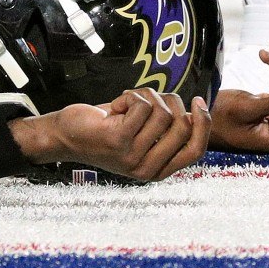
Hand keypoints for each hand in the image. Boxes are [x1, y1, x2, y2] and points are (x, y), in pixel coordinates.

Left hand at [17, 89, 210, 180]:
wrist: (64, 136)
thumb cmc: (102, 131)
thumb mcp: (139, 137)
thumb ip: (164, 131)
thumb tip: (194, 113)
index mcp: (156, 171)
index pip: (194, 151)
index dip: (204, 126)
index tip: (200, 103)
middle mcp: (146, 169)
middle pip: (181, 127)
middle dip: (170, 101)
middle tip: (148, 97)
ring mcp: (132, 156)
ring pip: (162, 112)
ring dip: (145, 97)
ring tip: (126, 104)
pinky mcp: (118, 139)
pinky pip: (142, 105)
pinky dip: (129, 96)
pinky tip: (115, 106)